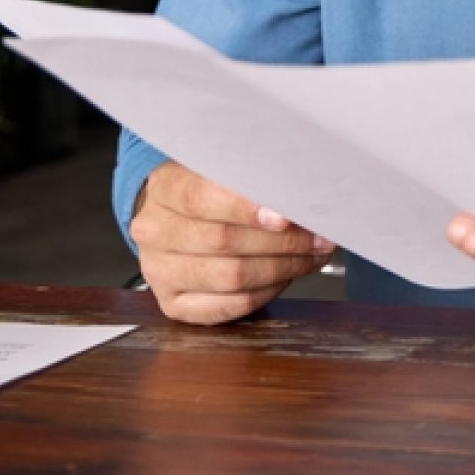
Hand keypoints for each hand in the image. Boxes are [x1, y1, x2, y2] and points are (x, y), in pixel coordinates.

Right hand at [130, 162, 335, 324]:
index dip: (245, 208)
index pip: (200, 197)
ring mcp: (159, 272)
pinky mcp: (173, 304)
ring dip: (282, 267)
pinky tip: (287, 275)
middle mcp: (154, 231)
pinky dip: (267, 291)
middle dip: (283, 240)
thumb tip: (301, 195)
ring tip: (312, 255)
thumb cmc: (213, 189)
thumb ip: (255, 178)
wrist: (176, 216)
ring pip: (229, 276)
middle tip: (320, 236)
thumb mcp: (227, 168)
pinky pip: (229, 305)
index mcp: (165, 188)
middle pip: (223, 241)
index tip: (285, 215)